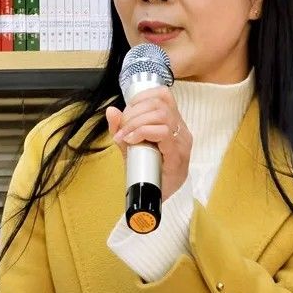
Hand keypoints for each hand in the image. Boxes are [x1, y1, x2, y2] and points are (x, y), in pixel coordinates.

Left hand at [106, 87, 191, 201]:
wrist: (153, 197)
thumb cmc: (146, 170)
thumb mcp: (130, 145)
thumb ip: (121, 128)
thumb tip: (111, 110)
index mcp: (173, 122)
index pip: (163, 95)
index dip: (141, 98)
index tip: (126, 113)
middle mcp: (181, 129)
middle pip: (159, 103)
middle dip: (134, 112)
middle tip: (122, 129)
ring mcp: (181, 142)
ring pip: (162, 115)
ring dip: (137, 122)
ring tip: (126, 136)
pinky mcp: (177, 155)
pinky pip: (163, 133)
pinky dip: (143, 132)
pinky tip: (132, 140)